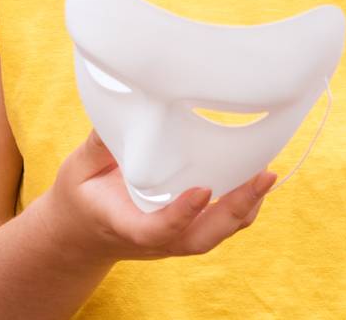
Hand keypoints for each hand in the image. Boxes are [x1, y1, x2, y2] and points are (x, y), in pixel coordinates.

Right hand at [39, 128, 276, 263]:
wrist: (82, 231)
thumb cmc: (83, 196)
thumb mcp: (78, 168)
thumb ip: (100, 144)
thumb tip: (123, 107)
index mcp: (125, 224)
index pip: (156, 231)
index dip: (181, 215)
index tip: (202, 191)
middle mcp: (156, 238)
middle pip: (201, 238)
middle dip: (235, 210)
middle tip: (262, 177)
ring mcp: (174, 237)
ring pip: (217, 233)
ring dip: (245, 207)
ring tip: (267, 174)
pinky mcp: (187, 229)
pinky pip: (220, 223)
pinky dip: (243, 205)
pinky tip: (257, 177)